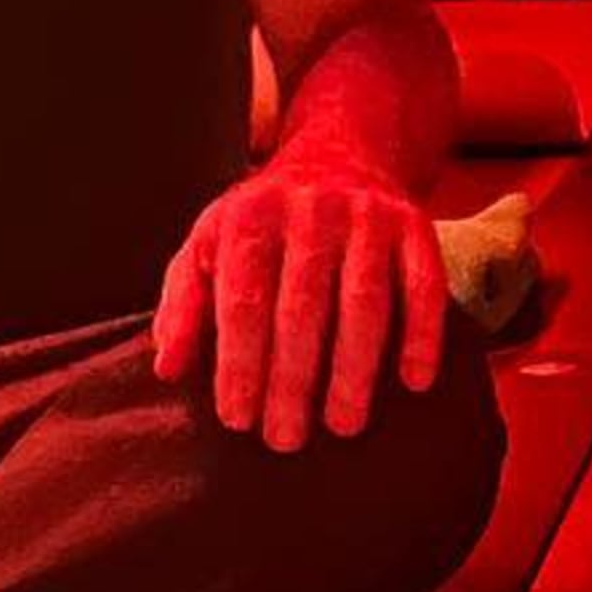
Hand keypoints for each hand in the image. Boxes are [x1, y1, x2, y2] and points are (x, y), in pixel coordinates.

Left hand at [153, 149, 449, 452]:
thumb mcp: (208, 245)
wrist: (340, 152)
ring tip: (343, 425)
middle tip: (286, 439)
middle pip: (302, 308)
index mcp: (251, 218)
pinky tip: (414, 381)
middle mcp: (310, 210)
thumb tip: (168, 369)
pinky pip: (424, 284)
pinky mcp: (414, 224)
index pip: (243, 302)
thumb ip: (184, 304)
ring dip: (354, 369)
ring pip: (365, 301)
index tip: (238, 419)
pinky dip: (422, 334)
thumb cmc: (263, 222)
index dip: (239, 364)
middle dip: (292, 380)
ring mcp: (367, 215)